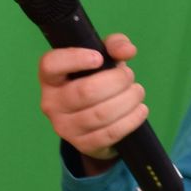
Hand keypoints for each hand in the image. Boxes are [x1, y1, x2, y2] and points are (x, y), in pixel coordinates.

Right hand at [38, 33, 147, 167]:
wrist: (94, 123)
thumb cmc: (95, 81)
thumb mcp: (103, 58)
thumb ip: (114, 46)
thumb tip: (127, 51)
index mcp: (50, 78)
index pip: (51, 65)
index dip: (75, 59)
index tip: (98, 58)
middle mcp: (51, 103)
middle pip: (85, 91)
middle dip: (116, 81)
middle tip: (129, 76)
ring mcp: (65, 127)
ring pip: (101, 114)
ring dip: (127, 100)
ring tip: (137, 92)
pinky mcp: (82, 144)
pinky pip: (110, 133)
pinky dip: (130, 120)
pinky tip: (140, 110)